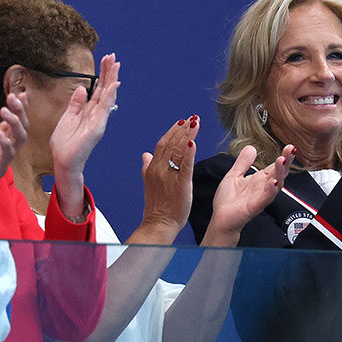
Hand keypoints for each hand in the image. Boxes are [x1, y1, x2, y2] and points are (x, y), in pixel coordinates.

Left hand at [0, 93, 28, 186]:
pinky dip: (6, 143)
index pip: (20, 118)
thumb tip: (8, 109)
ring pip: (20, 137)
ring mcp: (9, 152)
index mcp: (10, 134)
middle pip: (23, 125)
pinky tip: (0, 134)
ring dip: (15, 123)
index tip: (22, 94)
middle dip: (20, 111)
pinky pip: (9, 152)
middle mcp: (13, 142)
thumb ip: (2, 125)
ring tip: (5, 111)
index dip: (23, 107)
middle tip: (12, 98)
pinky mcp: (2, 163)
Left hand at [50, 53, 120, 177]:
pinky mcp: (98, 126)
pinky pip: (105, 108)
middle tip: (113, 56)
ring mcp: (99, 119)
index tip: (105, 60)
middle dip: (109, 72)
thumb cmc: (65, 143)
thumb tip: (82, 89)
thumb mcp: (68, 117)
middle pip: (105, 89)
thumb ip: (76, 103)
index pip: (98, 89)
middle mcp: (97, 113)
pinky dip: (109, 96)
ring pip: (108, 95)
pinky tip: (113, 85)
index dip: (102, 74)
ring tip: (115, 64)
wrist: (64, 160)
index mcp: (89, 111)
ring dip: (112, 80)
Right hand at [137, 115, 199, 243]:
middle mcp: (159, 169)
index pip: (162, 144)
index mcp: (153, 168)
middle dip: (182, 129)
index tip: (182, 121)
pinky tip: (193, 142)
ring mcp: (169, 176)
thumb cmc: (157, 206)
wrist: (158, 224)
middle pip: (171, 143)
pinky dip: (189, 152)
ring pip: (178, 150)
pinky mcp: (181, 184)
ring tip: (195, 123)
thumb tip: (145, 154)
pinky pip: (185, 166)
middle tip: (192, 117)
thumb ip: (147, 167)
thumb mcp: (149, 183)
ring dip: (187, 135)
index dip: (172, 131)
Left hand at [205, 144, 294, 246]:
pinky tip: (274, 182)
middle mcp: (264, 187)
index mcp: (260, 180)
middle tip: (290, 149)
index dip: (284, 156)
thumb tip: (251, 147)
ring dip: (280, 172)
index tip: (289, 145)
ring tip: (282, 160)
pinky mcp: (255, 206)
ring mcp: (261, 197)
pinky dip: (271, 190)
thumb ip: (243, 162)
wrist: (221, 218)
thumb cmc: (228, 201)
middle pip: (280, 173)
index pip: (275, 166)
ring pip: (276, 184)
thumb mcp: (234, 175)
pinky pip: (266, 198)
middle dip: (286, 161)